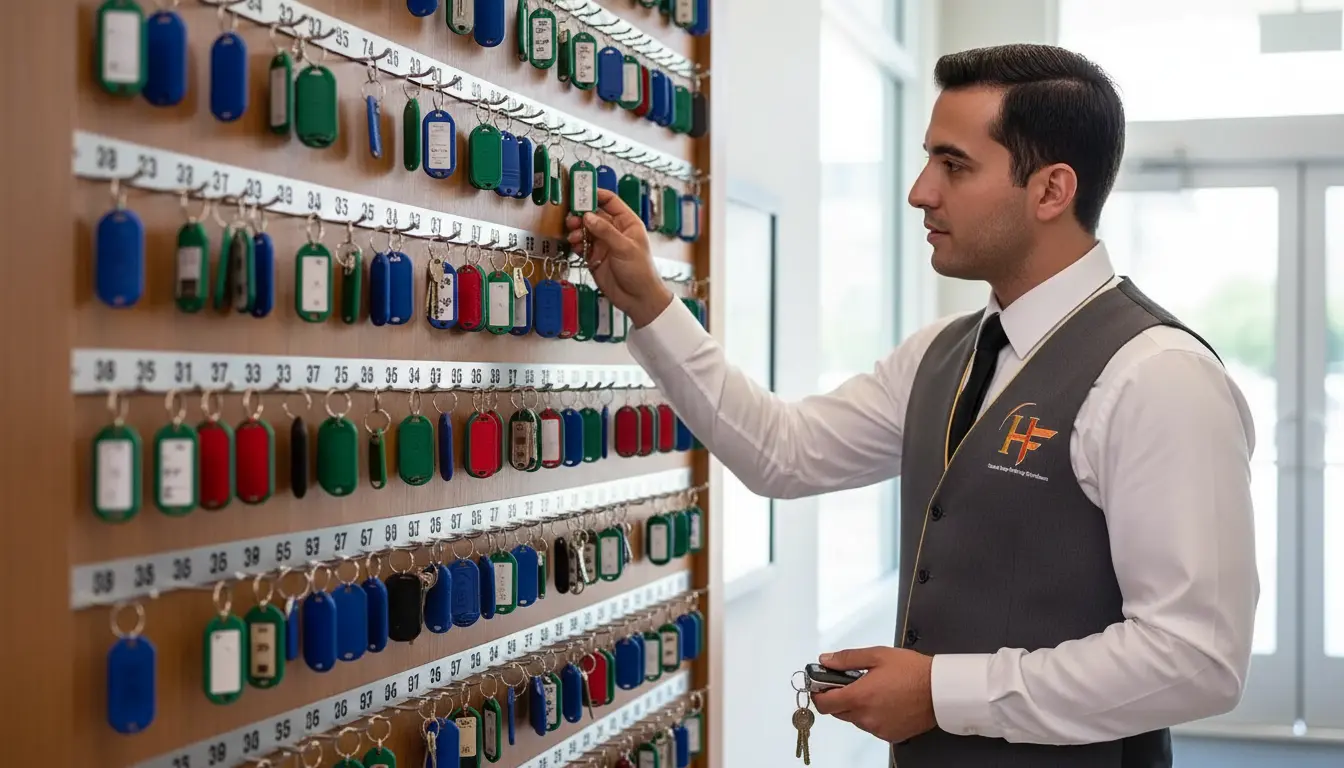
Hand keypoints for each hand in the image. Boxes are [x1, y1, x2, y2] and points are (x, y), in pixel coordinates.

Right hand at [565, 189, 673, 327]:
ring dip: (577, 230)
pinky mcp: (595, 257)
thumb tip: (588, 217)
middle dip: (581, 215)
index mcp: (628, 223)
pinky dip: (576, 244)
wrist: (637, 299)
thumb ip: (605, 231)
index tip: (581, 193)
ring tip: (574, 236)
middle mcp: (615, 231)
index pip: (610, 201)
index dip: (596, 195)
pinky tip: (575, 246)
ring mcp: (604, 243)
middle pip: (594, 215)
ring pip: (585, 230)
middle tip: (572, 219)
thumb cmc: (641, 272)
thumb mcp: (624, 248)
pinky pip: (582, 245)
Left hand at [811, 647, 936, 743]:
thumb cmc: (913, 671)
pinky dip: (873, 715)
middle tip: (852, 682)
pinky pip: (872, 726)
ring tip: (875, 690)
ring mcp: (878, 729)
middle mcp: (866, 717)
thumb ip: (847, 659)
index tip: (820, 685)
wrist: (940, 690)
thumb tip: (826, 660)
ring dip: (857, 707)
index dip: (818, 693)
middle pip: (838, 711)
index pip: (824, 704)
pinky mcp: (890, 735)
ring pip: (855, 719)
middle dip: (840, 697)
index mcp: (859, 697)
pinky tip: (886, 701)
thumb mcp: (877, 655)